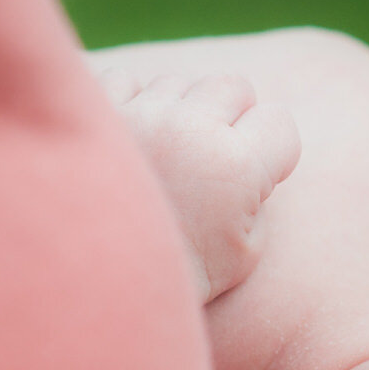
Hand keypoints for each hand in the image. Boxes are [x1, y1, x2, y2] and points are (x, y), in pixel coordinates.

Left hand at [99, 70, 299, 302]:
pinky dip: (133, 105)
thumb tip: (249, 151)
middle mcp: (189, 129)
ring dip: (179, 111)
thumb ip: (258, 193)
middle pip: (232, 87)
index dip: (272, 148)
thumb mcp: (245, 251)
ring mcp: (139, 116)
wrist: (89, 287)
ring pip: (179, 84)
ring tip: (164, 155)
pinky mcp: (95, 113)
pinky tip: (132, 142)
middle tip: (211, 156)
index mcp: (236, 167)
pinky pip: (128, 82)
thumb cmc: (176, 278)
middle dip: (230, 116)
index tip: (256, 174)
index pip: (279, 120)